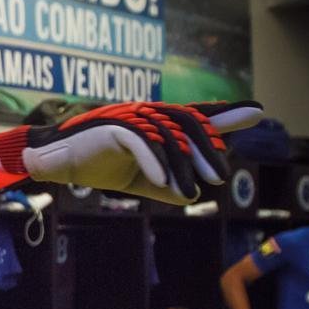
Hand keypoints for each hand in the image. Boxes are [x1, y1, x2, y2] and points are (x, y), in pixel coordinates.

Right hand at [0, 101, 262, 203]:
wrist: (53, 162)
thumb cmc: (92, 164)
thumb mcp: (136, 179)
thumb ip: (164, 185)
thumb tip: (192, 196)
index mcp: (152, 123)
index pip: (192, 118)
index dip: (223, 114)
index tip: (255, 112)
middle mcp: (144, 114)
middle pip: (186, 124)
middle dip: (207, 148)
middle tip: (221, 176)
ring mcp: (129, 117)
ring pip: (166, 134)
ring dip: (183, 164)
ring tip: (194, 189)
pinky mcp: (112, 126)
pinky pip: (140, 142)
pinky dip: (154, 163)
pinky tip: (164, 184)